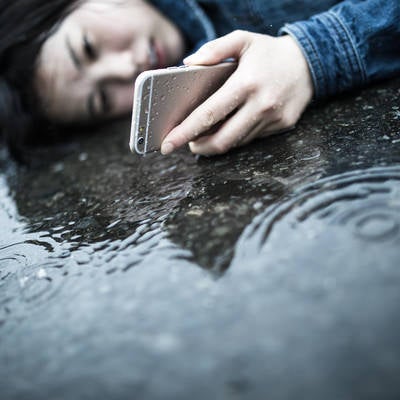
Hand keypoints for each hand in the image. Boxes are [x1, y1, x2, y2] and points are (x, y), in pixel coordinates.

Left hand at [160, 30, 313, 155]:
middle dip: (199, 147)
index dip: (185, 132)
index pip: (208, 114)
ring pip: (236, 142)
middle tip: (188, 144)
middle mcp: (261, 105)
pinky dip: (236, 137)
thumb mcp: (242, 40)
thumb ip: (214, 50)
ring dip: (216, 143)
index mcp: (246, 83)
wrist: (310, 62)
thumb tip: (187, 64)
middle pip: (222, 139)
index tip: (168, 144)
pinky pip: (252, 139)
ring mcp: (273, 119)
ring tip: (204, 136)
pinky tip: (228, 129)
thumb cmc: (269, 52)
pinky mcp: (282, 126)